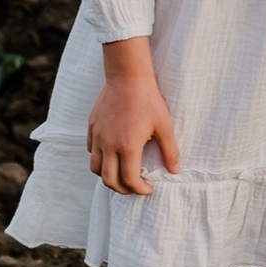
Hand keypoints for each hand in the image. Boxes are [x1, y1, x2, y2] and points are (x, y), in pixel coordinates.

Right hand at [86, 45, 180, 196]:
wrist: (127, 76)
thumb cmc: (148, 100)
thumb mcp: (164, 125)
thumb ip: (170, 151)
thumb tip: (174, 171)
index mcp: (127, 147)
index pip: (129, 180)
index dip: (139, 189)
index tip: (148, 189)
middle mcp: (109, 145)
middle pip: (109, 180)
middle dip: (122, 189)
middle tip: (134, 187)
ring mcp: (98, 136)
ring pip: (95, 168)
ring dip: (108, 176)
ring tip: (121, 175)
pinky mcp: (92, 127)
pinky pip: (91, 151)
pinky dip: (100, 160)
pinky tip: (112, 155)